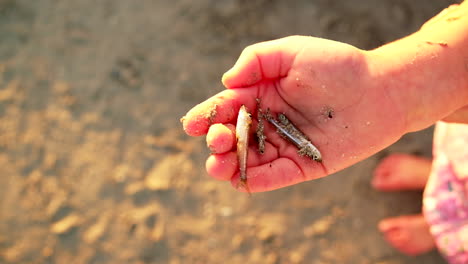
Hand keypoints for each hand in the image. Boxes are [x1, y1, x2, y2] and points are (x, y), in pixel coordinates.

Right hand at [182, 36, 406, 191]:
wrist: (380, 90)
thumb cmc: (337, 66)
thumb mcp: (291, 51)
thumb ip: (255, 60)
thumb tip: (226, 82)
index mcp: (261, 95)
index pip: (226, 108)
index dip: (205, 116)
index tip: (191, 124)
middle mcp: (268, 122)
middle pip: (231, 137)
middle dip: (216, 141)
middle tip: (217, 139)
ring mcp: (284, 145)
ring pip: (247, 162)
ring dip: (227, 166)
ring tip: (219, 164)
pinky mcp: (302, 165)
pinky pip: (273, 178)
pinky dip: (254, 181)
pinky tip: (240, 179)